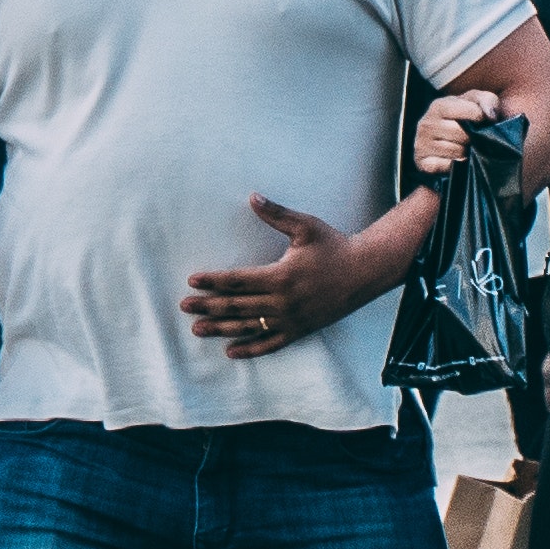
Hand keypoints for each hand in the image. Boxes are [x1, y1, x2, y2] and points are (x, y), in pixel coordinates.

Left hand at [183, 192, 399, 358]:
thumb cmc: (334, 246)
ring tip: (197, 329)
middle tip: (184, 306)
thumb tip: (252, 197)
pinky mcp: (300, 330)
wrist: (365, 272)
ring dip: (221, 328)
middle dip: (209, 306)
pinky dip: (250, 349)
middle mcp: (283, 302)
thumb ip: (276, 214)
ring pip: (249, 327)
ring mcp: (291, 319)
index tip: (192, 281)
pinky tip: (231, 351)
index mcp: (281, 276)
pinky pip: (271, 344)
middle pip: (238, 306)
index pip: (238, 280)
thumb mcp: (306, 226)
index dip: (213, 281)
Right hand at [409, 88, 502, 177]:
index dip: (480, 117)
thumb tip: (490, 115)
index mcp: (439, 106)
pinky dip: (456, 165)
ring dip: (467, 153)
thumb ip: (487, 100)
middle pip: (462, 134)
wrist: (448, 139)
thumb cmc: (464, 117)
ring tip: (466, 148)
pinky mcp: (424, 163)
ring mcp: (422, 144)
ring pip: (457, 152)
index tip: (485, 120)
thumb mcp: (476, 103)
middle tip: (474, 138)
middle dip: (474, 138)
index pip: (468, 111)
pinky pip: (447, 166)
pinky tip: (456, 160)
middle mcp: (426, 124)